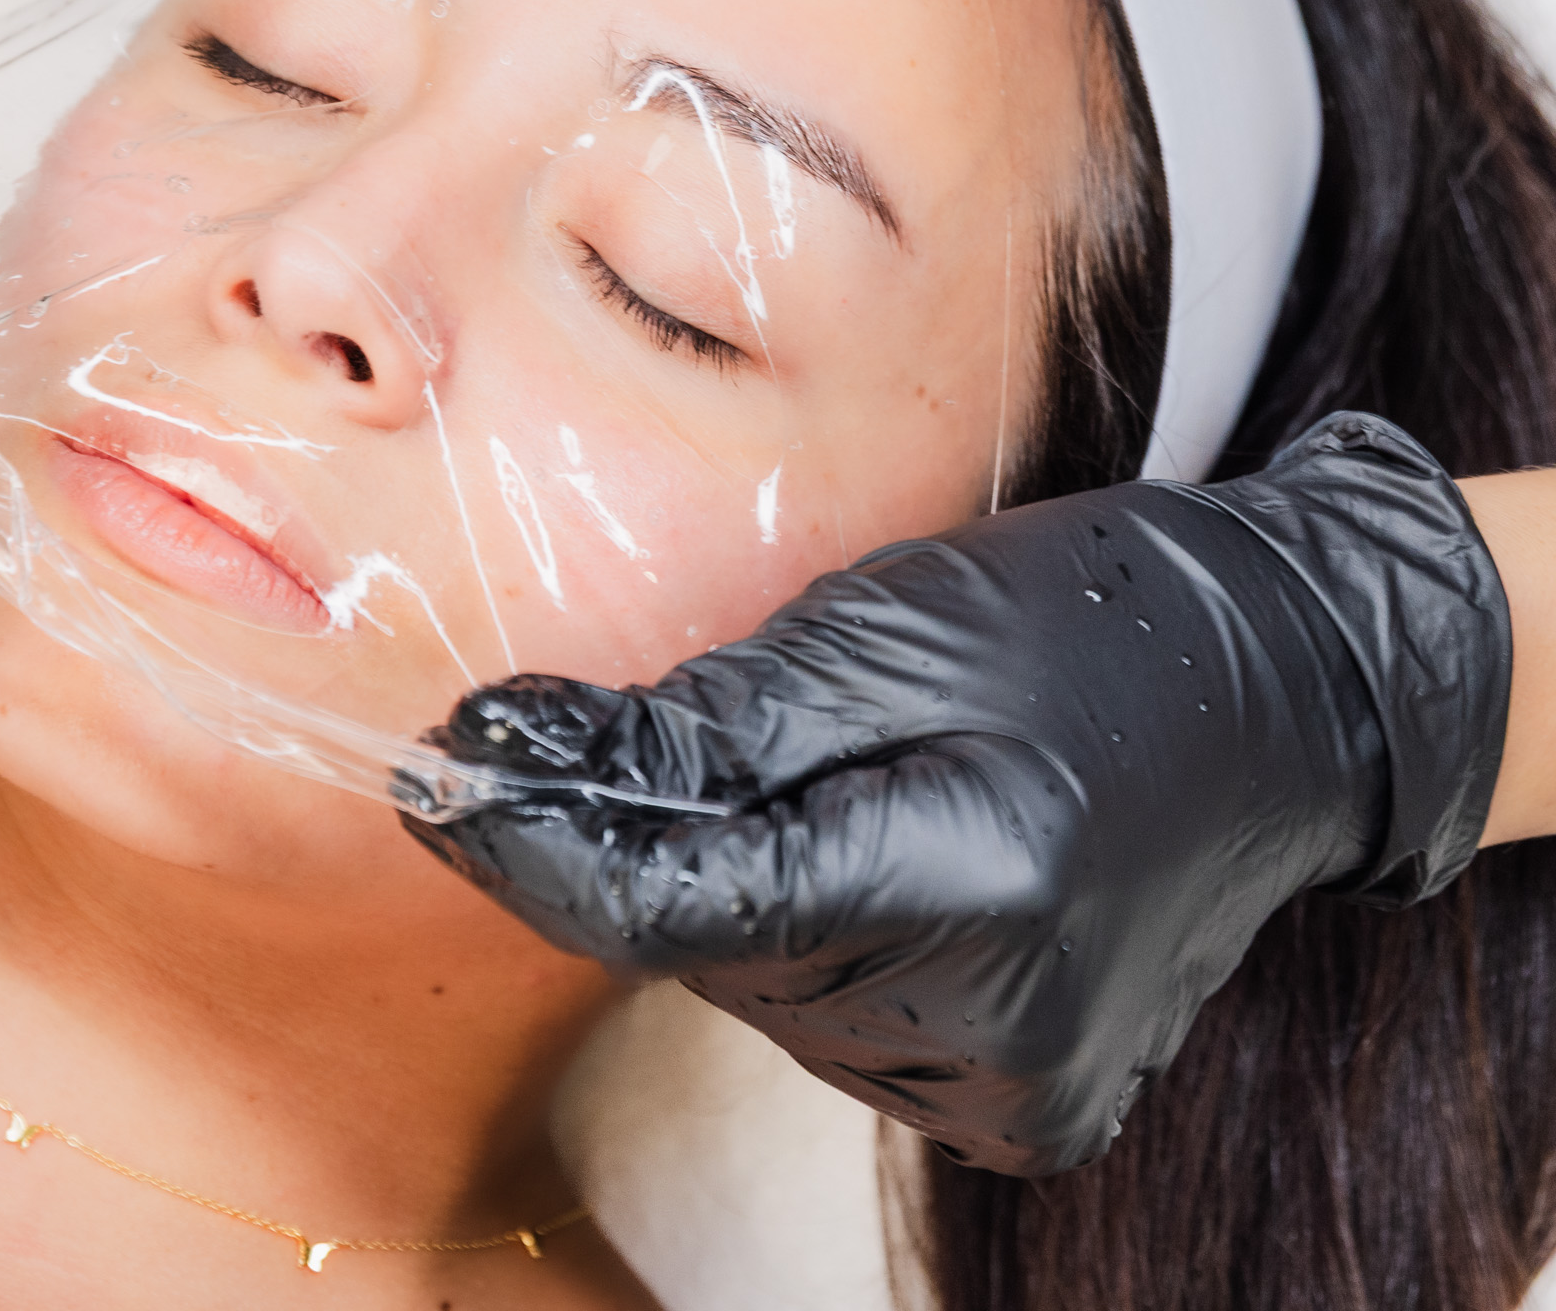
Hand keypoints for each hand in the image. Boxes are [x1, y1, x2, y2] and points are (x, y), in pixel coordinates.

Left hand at [410, 413, 1511, 1175]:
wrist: (1286, 696)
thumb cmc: (1092, 621)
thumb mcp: (887, 624)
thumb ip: (700, 723)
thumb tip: (513, 757)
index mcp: (964, 888)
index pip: (673, 907)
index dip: (534, 844)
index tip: (435, 775)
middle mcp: (986, 1033)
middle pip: (707, 949)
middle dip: (647, 840)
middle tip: (647, 728)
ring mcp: (1009, 1087)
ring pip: (760, 984)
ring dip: (729, 880)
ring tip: (814, 766)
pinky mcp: (1018, 1100)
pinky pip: (832, 1011)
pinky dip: (800, 922)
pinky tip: (860, 837)